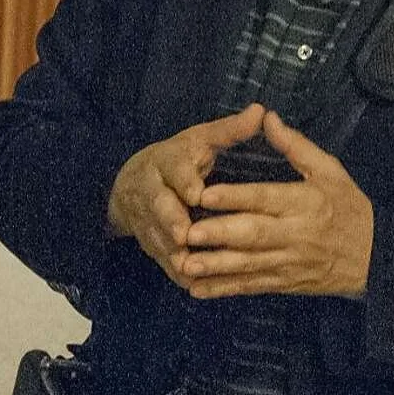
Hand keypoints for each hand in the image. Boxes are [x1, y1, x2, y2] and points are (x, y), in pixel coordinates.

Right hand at [106, 105, 266, 284]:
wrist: (132, 183)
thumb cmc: (180, 159)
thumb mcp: (200, 139)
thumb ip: (229, 131)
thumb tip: (261, 111)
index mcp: (167, 161)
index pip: (173, 169)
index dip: (183, 181)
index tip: (196, 193)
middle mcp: (151, 189)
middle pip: (157, 205)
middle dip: (169, 221)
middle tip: (184, 235)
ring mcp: (145, 218)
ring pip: (155, 235)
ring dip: (170, 251)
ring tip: (188, 266)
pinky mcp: (148, 240)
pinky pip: (158, 258)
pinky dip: (173, 271)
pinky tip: (191, 283)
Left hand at [177, 112, 373, 298]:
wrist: (375, 256)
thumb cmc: (349, 206)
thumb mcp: (330, 170)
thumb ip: (296, 146)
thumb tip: (267, 118)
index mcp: (304, 202)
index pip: (265, 198)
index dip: (236, 197)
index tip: (206, 193)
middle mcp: (295, 234)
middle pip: (253, 234)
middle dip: (219, 234)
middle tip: (188, 232)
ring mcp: (288, 262)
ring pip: (248, 265)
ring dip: (215, 266)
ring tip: (185, 264)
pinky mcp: (285, 283)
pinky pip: (252, 287)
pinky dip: (225, 289)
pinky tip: (199, 289)